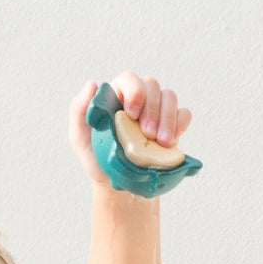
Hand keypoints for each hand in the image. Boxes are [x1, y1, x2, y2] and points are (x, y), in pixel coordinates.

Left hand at [69, 72, 191, 185]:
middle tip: (148, 134)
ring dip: (167, 118)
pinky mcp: (173, 126)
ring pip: (170, 97)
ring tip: (162, 143)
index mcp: (117, 95)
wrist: (119, 184)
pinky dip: (181, 124)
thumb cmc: (98, 159)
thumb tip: (92, 84)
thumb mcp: (79, 138)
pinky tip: (172, 141)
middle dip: (152, 109)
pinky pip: (184, 114)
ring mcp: (158, 111)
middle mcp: (139, 99)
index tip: (132, 114)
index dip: (135, 91)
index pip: (129, 79)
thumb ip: (78, 110)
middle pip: (152, 85)